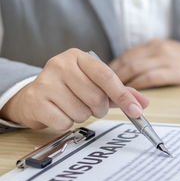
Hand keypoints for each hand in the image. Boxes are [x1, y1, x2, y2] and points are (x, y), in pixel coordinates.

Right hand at [0, 49, 148, 129]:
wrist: (34, 96)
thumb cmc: (69, 89)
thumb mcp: (95, 84)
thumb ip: (120, 92)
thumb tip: (143, 103)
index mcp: (78, 57)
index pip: (107, 76)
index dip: (123, 96)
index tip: (136, 111)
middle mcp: (60, 64)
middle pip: (96, 97)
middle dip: (99, 108)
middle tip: (91, 106)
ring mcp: (46, 82)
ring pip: (81, 111)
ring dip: (82, 116)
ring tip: (72, 107)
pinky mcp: (36, 101)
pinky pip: (64, 122)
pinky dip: (66, 123)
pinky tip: (59, 113)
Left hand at [109, 39, 179, 88]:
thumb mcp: (166, 53)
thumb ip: (147, 60)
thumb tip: (124, 75)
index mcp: (153, 44)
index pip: (126, 56)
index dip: (111, 69)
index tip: (102, 80)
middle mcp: (157, 48)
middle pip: (127, 62)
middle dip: (112, 78)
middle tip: (102, 90)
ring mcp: (165, 59)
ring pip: (135, 70)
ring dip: (122, 83)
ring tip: (113, 94)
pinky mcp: (174, 70)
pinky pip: (149, 78)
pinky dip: (137, 85)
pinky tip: (131, 93)